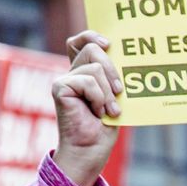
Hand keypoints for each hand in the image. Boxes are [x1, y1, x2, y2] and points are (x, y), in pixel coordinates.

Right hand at [51, 30, 122, 185]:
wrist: (91, 150)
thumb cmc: (106, 127)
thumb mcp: (116, 96)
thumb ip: (114, 75)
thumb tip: (126, 55)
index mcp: (85, 72)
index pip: (82, 42)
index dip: (92, 35)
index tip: (109, 44)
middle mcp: (73, 72)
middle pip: (93, 49)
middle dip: (113, 69)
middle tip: (120, 91)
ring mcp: (65, 79)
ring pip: (95, 66)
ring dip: (107, 92)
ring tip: (108, 110)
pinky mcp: (60, 87)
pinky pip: (88, 80)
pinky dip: (98, 98)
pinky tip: (96, 113)